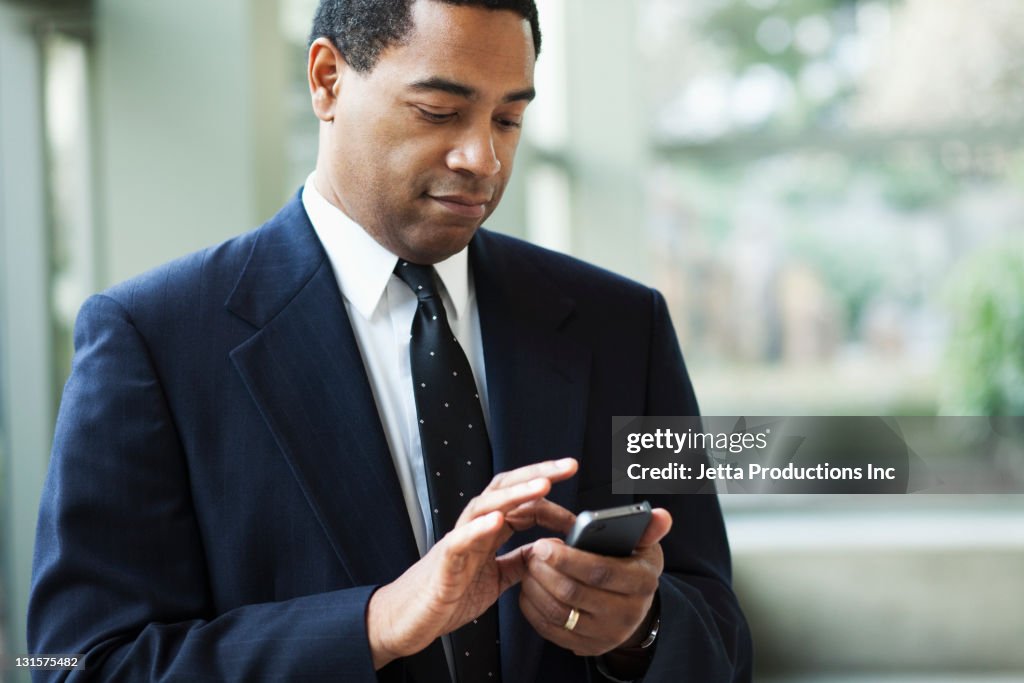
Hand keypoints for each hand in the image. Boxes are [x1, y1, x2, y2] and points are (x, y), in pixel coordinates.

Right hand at [365, 458, 577, 668]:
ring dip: (515, 494)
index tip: (572, 491)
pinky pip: (460, 540)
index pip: (520, 499)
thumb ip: (520, 561)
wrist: (408, 619)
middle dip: (537, 474)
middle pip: (505, 489)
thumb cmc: (447, 595)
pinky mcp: (444, 563)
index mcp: (487, 531)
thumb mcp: (496, 579)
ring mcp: (458, 542)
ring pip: (486, 506)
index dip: (547, 492)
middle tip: (568, 466)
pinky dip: (479, 528)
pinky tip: (498, 520)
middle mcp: (473, 529)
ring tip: (542, 485)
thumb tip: (549, 549)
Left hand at [519, 508, 671, 655]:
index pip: (600, 572)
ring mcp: (607, 634)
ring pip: (558, 614)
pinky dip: (534, 609)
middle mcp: (627, 614)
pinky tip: (529, 588)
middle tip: (532, 552)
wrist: (635, 606)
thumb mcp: (645, 545)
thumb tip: (662, 515)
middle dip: (546, 571)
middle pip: (574, 594)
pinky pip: (551, 631)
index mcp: (642, 582)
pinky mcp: (587, 647)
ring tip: (529, 567)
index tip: (544, 544)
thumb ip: (648, 527)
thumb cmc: (633, 564)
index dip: (568, 559)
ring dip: (536, 588)